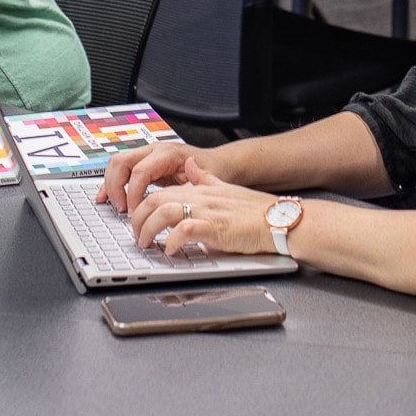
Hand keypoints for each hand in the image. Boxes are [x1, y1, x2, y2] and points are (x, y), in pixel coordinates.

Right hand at [98, 141, 224, 211]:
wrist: (217, 163)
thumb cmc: (211, 171)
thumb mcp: (202, 182)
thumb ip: (184, 191)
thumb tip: (168, 204)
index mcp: (167, 154)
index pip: (140, 171)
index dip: (133, 193)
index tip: (134, 211)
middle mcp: (154, 150)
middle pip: (121, 162)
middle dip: (116, 187)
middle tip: (122, 208)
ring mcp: (147, 155)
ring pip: (117, 164)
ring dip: (111, 185)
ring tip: (115, 206)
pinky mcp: (143, 163)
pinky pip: (121, 170)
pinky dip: (111, 183)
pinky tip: (105, 197)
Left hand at [125, 157, 277, 257]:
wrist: (279, 220)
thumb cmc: (256, 211)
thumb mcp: (226, 188)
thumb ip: (205, 178)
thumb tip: (190, 165)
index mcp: (201, 189)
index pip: (162, 192)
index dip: (144, 206)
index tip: (139, 220)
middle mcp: (200, 197)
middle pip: (155, 200)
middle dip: (138, 218)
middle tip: (136, 235)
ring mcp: (206, 211)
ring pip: (163, 212)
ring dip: (148, 229)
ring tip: (145, 244)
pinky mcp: (214, 228)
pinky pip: (184, 230)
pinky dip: (171, 240)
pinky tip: (170, 250)